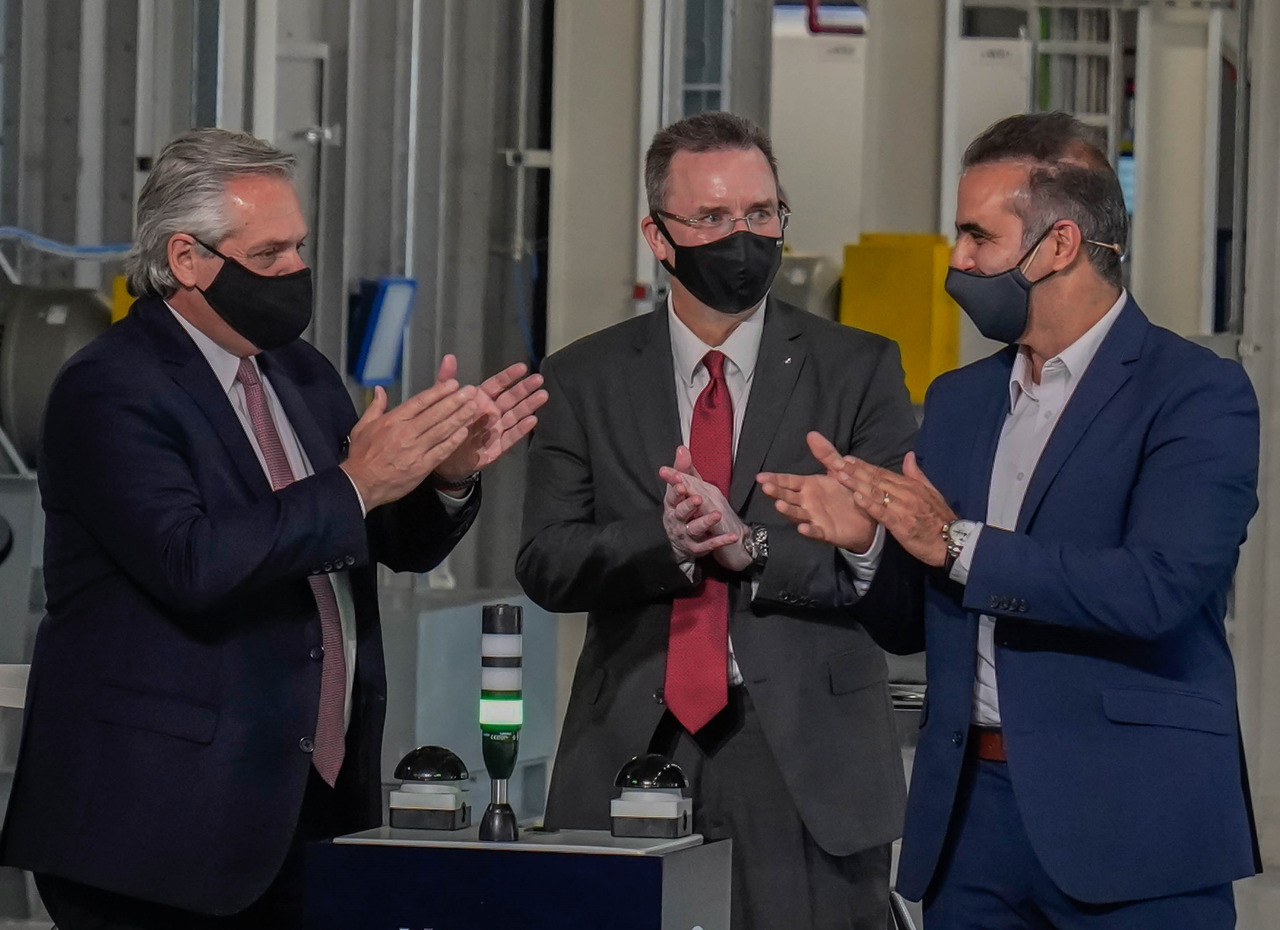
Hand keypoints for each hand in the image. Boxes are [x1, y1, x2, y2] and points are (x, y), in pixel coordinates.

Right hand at [340, 380, 479, 510]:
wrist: (360, 485)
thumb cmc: (361, 456)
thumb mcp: (362, 427)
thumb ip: (375, 407)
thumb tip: (379, 390)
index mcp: (393, 420)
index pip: (421, 401)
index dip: (439, 391)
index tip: (453, 384)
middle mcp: (406, 432)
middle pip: (436, 413)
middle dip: (455, 401)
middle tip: (471, 391)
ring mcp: (415, 449)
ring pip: (442, 430)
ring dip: (460, 418)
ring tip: (473, 408)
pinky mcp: (421, 466)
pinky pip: (441, 451)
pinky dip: (454, 441)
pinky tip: (465, 432)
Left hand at [432, 355, 548, 482]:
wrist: (442, 460)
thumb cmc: (444, 428)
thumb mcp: (441, 402)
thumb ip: (446, 381)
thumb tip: (449, 357)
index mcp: (480, 400)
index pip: (497, 384)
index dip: (509, 376)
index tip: (522, 368)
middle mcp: (491, 412)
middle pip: (511, 398)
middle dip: (525, 388)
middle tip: (539, 379)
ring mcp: (497, 429)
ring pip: (516, 415)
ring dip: (529, 405)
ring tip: (542, 395)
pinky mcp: (498, 447)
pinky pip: (511, 436)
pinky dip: (521, 429)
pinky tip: (532, 420)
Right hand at [659, 446, 750, 571]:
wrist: (684, 541)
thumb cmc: (684, 510)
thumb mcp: (685, 489)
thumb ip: (684, 470)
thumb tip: (682, 448)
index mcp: (672, 505)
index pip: (671, 496)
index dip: (675, 490)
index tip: (680, 483)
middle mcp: (676, 520)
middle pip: (680, 512)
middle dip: (688, 505)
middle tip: (697, 498)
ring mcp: (686, 535)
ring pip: (694, 528)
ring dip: (705, 521)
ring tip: (716, 514)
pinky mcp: (696, 548)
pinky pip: (708, 545)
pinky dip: (720, 541)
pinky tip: (732, 537)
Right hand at [757, 438, 876, 551]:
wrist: (865, 516)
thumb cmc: (846, 493)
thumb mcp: (837, 469)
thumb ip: (825, 453)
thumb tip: (812, 434)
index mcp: (808, 486)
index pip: (788, 481)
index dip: (775, 479)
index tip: (760, 477)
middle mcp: (807, 502)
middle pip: (788, 497)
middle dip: (776, 492)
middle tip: (766, 487)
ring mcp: (814, 517)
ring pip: (797, 514)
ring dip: (788, 510)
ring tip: (779, 505)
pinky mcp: (826, 532)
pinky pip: (815, 531)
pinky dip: (808, 530)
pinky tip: (802, 528)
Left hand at [808, 432, 954, 566]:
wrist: (952, 540)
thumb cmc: (940, 518)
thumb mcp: (931, 492)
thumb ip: (916, 474)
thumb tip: (909, 455)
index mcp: (911, 485)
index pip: (883, 472)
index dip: (864, 466)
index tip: (848, 459)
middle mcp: (905, 493)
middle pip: (876, 479)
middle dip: (855, 471)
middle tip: (836, 463)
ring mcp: (903, 507)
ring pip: (876, 492)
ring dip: (857, 483)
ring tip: (841, 476)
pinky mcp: (901, 524)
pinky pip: (882, 512)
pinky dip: (869, 504)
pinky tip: (856, 497)